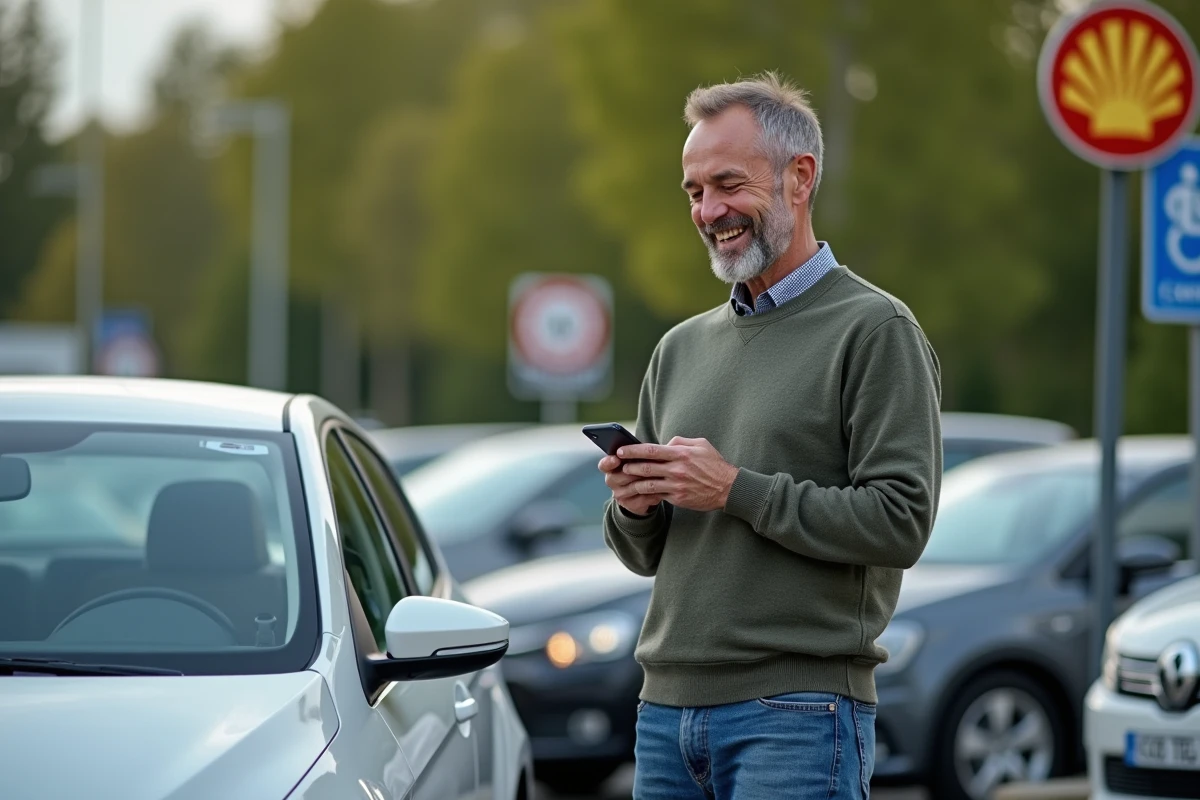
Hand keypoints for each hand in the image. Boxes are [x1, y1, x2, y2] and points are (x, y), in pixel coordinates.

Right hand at [599, 454, 665, 515]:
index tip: (616, 459)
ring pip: (633, 487)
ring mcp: (620, 494)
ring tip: (660, 475)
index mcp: (611, 467)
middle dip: (634, 470)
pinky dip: (654, 492)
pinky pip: (643, 498)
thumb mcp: (639, 459)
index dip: (609, 462)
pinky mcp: (630, 504)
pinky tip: (663, 488)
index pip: (604, 465)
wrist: (644, 493)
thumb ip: (640, 452)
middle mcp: (612, 481)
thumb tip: (658, 445)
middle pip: (619, 476)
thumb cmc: (641, 469)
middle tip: (648, 465)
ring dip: (647, 481)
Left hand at [615, 437, 738, 512]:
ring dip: (633, 481)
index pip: (651, 450)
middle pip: (645, 467)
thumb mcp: (701, 445)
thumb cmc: (714, 465)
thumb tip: (665, 444)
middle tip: (617, 465)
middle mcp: (677, 469)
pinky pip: (657, 495)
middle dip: (628, 466)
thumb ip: (681, 442)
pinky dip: (645, 493)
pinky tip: (637, 491)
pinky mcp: (678, 498)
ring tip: (624, 479)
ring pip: (647, 483)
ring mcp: (677, 485)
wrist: (728, 488)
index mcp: (681, 454)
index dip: (633, 450)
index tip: (620, 450)